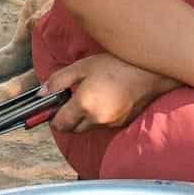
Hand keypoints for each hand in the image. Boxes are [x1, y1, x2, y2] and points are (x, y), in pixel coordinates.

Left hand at [44, 53, 176, 133]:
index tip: (55, 105)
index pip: (59, 124)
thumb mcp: (82, 67)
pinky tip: (106, 97)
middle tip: (71, 98)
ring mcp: (111, 123)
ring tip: (91, 94)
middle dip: (68, 118)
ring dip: (85, 117)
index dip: (53, 116)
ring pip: (89, 127)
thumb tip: (42, 93)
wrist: (151, 71)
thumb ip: (59, 81)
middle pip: (73, 129)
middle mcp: (97, 119)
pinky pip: (104, 124)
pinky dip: (100, 116)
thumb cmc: (116, 64)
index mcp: (84, 105)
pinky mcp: (123, 123)